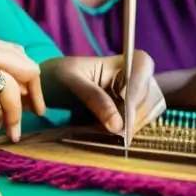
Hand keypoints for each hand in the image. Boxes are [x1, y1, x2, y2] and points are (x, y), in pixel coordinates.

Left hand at [40, 52, 165, 140]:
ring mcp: (132, 95)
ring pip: (147, 112)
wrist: (47, 89)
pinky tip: (110, 134)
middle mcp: (130, 76)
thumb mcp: (71, 83)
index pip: (142, 65)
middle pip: (149, 93)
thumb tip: (119, 125)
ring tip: (107, 131)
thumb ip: (95, 99)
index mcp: (117, 61)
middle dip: (134, 115)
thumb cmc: (57, 77)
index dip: (139, 88)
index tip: (125, 115)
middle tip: (114, 131)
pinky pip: (138, 124)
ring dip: (131, 126)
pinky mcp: (128, 113)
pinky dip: (127, 132)